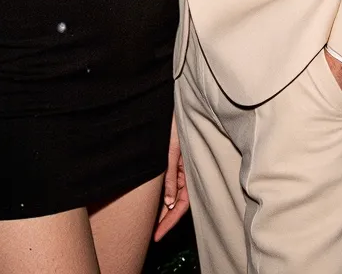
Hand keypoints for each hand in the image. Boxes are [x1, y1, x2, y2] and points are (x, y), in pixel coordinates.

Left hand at [153, 115, 189, 240]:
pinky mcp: (176, 160)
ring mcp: (182, 167)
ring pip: (174, 193)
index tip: (158, 235)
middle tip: (153, 234)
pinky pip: (171, 181)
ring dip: (164, 207)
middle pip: (178, 202)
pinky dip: (164, 193)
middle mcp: (187, 171)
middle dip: (166, 219)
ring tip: (151, 222)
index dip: (170, 221)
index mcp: (190, 171)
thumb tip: (168, 202)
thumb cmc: (178, 124)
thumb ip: (171, 176)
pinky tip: (156, 201)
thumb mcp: (172, 151)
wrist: (179, 105)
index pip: (182, 204)